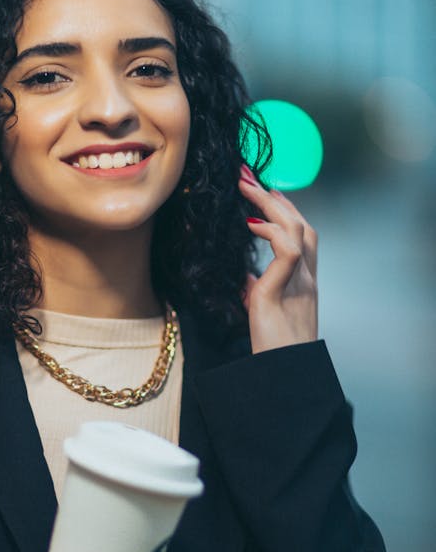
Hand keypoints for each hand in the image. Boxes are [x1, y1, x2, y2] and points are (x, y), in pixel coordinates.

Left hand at [239, 165, 317, 354]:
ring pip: (298, 229)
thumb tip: (244, 277)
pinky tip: (249, 224)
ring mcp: (300, 283)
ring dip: (270, 204)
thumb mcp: (263, 311)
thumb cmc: (271, 348)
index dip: (285, 210)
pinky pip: (286, 250)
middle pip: (302, 224)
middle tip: (247, 176)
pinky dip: (269, 232)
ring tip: (245, 188)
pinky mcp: (282, 291)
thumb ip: (257, 290)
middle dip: (276, 197)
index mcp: (304, 282)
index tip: (262, 190)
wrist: (281, 375)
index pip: (301, 235)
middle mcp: (307, 278)